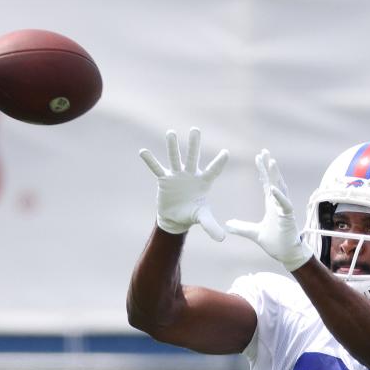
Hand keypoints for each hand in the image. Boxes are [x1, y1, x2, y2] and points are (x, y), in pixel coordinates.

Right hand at [138, 127, 228, 241]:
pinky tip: (143, 152)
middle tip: (195, 130)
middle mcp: (190, 175)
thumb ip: (211, 226)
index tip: (226, 152)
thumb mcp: (202, 219)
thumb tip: (222, 239)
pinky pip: (156, 169)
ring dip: (172, 147)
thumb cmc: (191, 215)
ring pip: (174, 158)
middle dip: (194, 145)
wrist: (175, 218)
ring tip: (171, 133)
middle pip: (192, 158)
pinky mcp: (164, 180)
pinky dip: (150, 161)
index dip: (219, 163)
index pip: (213, 171)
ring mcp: (176, 175)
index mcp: (203, 182)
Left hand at [226, 150, 312, 271]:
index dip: (263, 171)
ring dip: (276, 175)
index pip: (267, 184)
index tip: (258, 158)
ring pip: (280, 188)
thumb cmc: (276, 243)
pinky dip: (278, 196)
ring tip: (271, 162)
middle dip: (269, 167)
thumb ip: (242, 228)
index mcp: (272, 205)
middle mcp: (279, 204)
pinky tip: (273, 188)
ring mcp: (284, 209)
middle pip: (274, 181)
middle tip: (264, 151)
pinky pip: (284, 204)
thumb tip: (228, 225)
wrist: (287, 255)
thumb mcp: (254, 234)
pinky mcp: (288, 217)